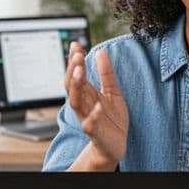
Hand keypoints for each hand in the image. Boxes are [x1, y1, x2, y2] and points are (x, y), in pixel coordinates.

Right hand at [63, 41, 128, 169]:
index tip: (76, 45)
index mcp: (87, 94)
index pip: (77, 75)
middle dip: (73, 70)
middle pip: (73, 86)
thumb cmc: (110, 117)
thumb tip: (100, 52)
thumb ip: (105, 73)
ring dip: (76, 87)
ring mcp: (88, 118)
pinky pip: (90, 124)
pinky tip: (98, 106)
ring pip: (76, 102)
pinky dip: (93, 116)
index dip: (75, 61)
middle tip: (77, 55)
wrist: (115, 144)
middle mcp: (84, 105)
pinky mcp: (95, 132)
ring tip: (80, 72)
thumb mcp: (112, 91)